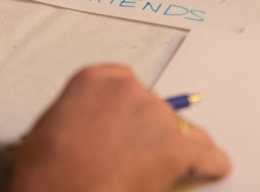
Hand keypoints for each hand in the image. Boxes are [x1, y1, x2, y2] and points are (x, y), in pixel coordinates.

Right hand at [9, 64, 229, 191]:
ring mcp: (156, 114)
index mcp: (95, 79)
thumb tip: (89, 128)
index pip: (124, 84)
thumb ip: (79, 115)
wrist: (61, 188)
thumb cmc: (48, 169)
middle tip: (134, 155)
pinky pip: (205, 152)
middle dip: (147, 129)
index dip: (128, 109)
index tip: (129, 120)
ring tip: (158, 169)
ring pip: (179, 128)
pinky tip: (211, 168)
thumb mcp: (50, 126)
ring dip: (171, 145)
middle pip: (152, 105)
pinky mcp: (177, 145)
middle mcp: (129, 89)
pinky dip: (209, 163)